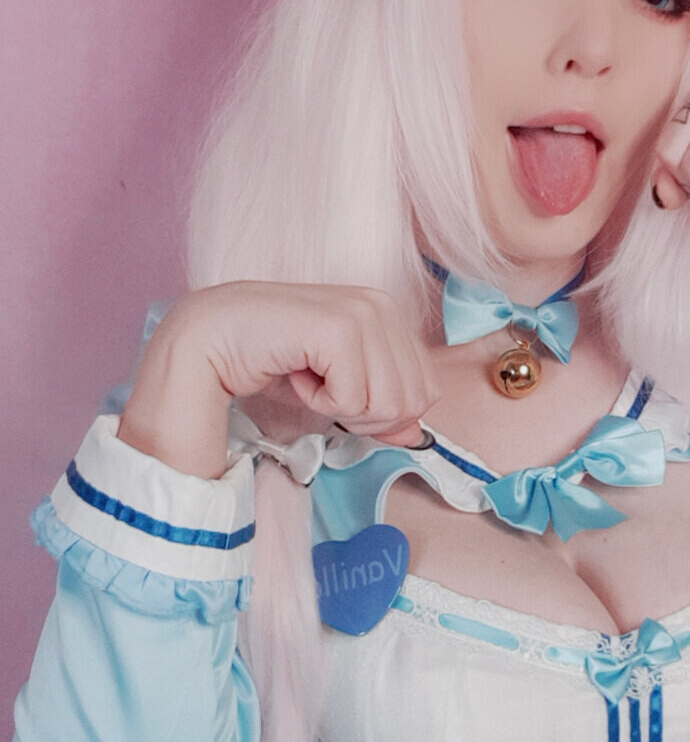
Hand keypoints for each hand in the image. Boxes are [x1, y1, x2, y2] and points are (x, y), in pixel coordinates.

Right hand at [119, 282, 439, 479]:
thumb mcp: (337, 391)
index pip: (425, 390)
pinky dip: (321, 401)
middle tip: (320, 388)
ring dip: (341, 408)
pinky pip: (355, 398)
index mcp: (389, 314)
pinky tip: (295, 372)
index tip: (337, 391)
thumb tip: (416, 436)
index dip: (383, 413)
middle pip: (412, 402)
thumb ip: (380, 411)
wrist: (211, 342)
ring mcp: (362, 312)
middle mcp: (381, 306)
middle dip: (365, 414)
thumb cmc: (271, 362)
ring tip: (306, 377)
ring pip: (388, 403)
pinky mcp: (339, 328)